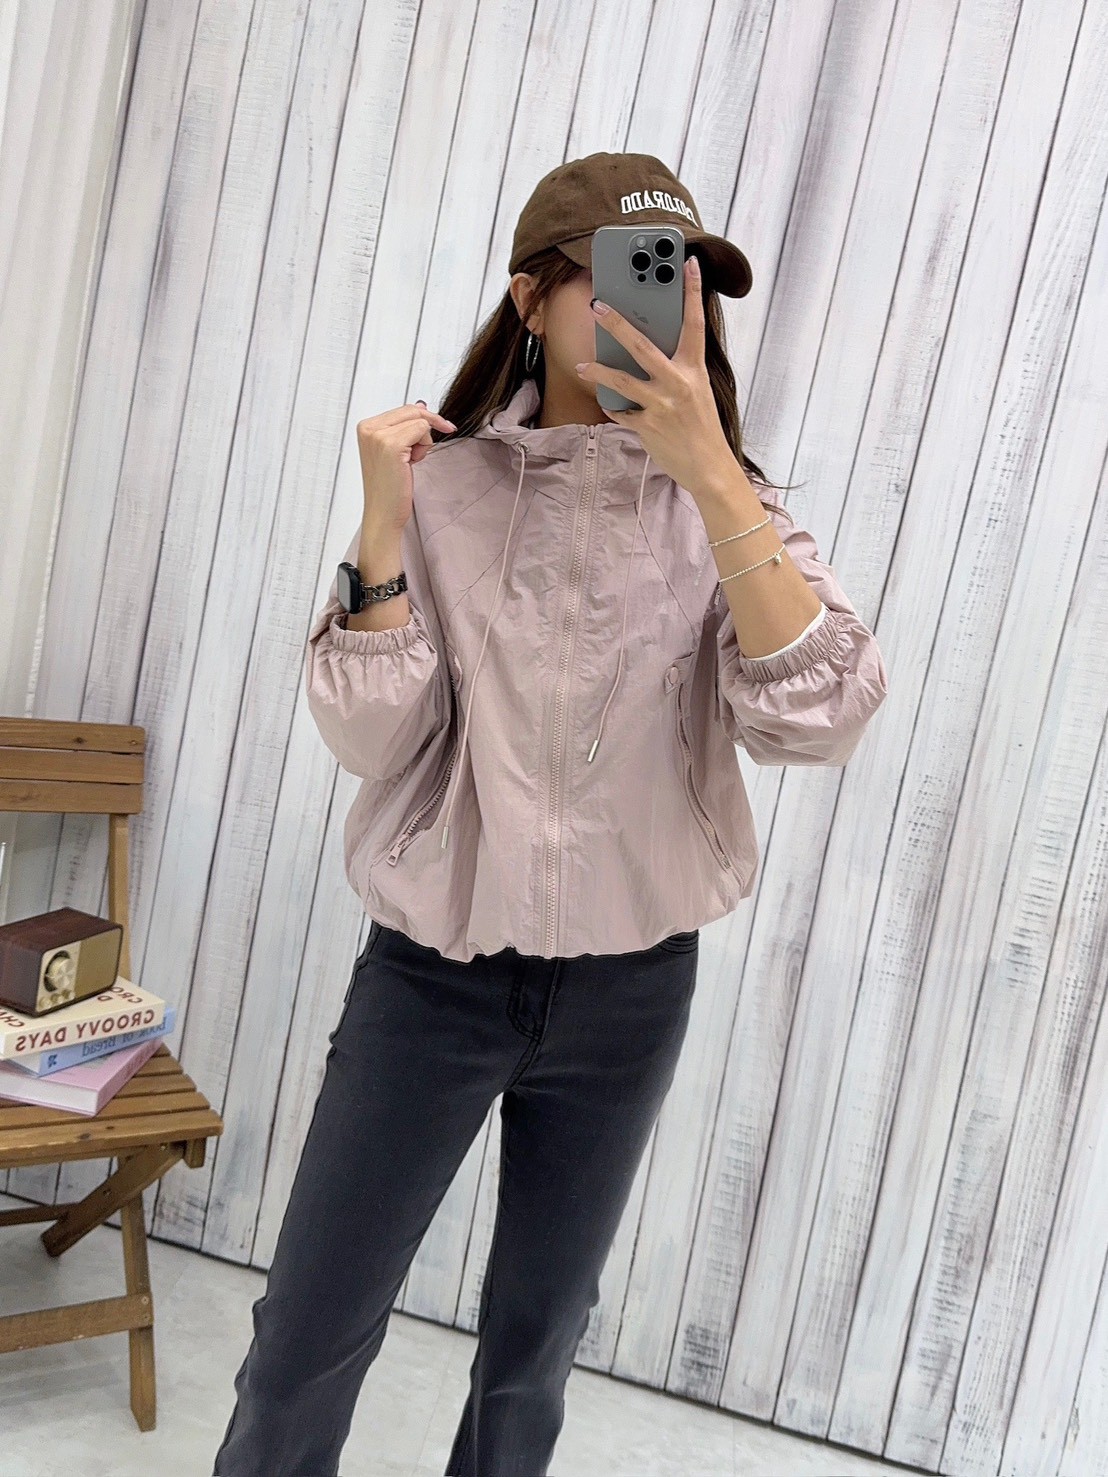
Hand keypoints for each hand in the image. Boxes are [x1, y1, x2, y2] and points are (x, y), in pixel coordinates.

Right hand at [355, 399, 454, 532]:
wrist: (383, 513)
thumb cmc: (389, 487)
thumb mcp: (395, 450)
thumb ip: (404, 427)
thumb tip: (422, 405)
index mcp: (366, 426)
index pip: (404, 408)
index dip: (423, 421)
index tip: (439, 430)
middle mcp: (369, 427)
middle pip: (413, 410)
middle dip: (428, 428)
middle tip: (424, 451)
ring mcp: (378, 435)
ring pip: (420, 419)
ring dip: (424, 440)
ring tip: (410, 461)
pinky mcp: (391, 445)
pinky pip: (422, 430)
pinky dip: (425, 446)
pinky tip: (412, 462)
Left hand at [574, 255, 737, 500]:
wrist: (709, 468)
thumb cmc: (702, 427)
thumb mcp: (697, 391)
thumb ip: (679, 369)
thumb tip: (653, 348)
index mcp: (694, 370)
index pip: (694, 323)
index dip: (692, 291)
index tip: (688, 263)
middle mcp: (678, 383)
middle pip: (642, 346)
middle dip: (617, 323)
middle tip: (598, 305)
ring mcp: (661, 405)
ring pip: (621, 380)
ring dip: (598, 370)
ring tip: (582, 364)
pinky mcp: (648, 427)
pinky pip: (621, 412)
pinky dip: (613, 408)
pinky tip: (608, 405)